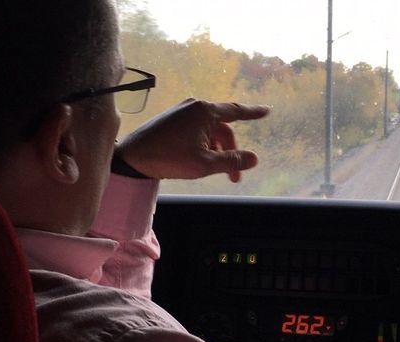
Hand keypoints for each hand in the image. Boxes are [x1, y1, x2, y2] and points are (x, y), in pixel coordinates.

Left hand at [116, 99, 269, 181]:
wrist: (132, 158)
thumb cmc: (169, 158)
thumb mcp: (205, 164)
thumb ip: (232, 161)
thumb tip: (254, 158)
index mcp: (205, 111)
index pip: (237, 111)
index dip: (253, 113)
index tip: (267, 111)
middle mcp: (195, 106)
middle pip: (223, 128)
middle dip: (231, 151)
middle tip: (234, 177)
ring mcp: (182, 112)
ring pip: (210, 131)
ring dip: (218, 151)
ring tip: (217, 172)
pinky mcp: (172, 120)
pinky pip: (197, 130)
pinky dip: (205, 145)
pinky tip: (201, 161)